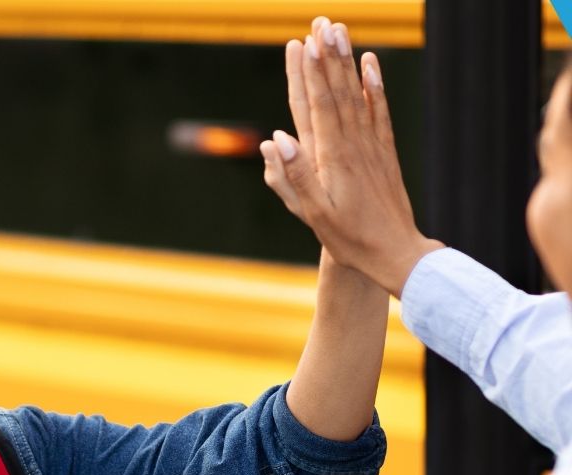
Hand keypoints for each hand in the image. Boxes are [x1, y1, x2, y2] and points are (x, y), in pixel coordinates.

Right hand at [258, 16, 440, 293]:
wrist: (396, 252)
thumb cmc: (349, 239)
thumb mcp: (314, 214)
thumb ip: (294, 177)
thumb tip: (275, 140)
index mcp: (332, 158)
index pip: (318, 106)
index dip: (308, 74)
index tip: (300, 44)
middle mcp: (353, 144)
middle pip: (338, 92)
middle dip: (327, 56)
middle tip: (320, 24)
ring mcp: (372, 145)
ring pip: (357, 94)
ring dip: (347, 61)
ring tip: (339, 31)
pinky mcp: (384, 151)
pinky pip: (379, 111)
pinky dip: (374, 85)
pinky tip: (370, 64)